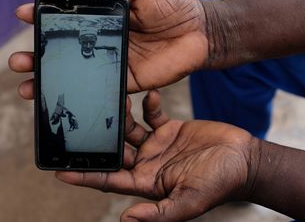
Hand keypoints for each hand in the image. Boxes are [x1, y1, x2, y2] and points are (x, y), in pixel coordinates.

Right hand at [9, 0, 207, 98]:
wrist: (200, 32)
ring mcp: (112, 64)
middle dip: (38, 58)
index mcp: (104, 20)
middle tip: (17, 62)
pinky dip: (82, 96)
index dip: (43, 18)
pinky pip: (101, 91)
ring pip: (76, 75)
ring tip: (27, 88)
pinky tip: (64, 102)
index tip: (22, 15)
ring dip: (51, 82)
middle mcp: (103, 43)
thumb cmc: (172, 7)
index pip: (67, 20)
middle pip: (64, 53)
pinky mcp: (127, 82)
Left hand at [55, 90, 258, 220]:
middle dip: (97, 138)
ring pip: (128, 128)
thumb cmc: (219, 184)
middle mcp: (147, 163)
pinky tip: (148, 96)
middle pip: (113, 150)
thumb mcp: (188, 201)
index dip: (85, 176)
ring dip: (120, 115)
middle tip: (79, 120)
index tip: (59, 171)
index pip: (108, 180)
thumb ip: (157, 212)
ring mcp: (157, 145)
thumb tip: (125, 220)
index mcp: (146, 183)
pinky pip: (150, 114)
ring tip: (114, 98)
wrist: (244, 160)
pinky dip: (147, 105)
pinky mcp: (169, 128)